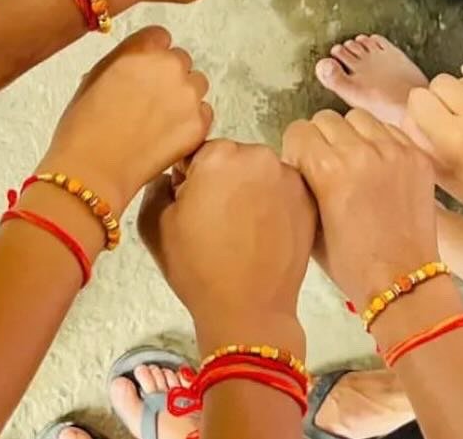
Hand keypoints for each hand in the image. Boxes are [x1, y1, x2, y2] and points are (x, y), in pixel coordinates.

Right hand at [40, 26, 212, 211]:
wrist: (91, 170)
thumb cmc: (84, 128)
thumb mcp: (94, 77)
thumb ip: (123, 59)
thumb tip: (137, 59)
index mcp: (142, 50)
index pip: (160, 37)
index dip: (151, 56)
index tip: (145, 71)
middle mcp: (169, 66)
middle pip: (180, 60)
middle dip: (168, 76)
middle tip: (149, 101)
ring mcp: (187, 95)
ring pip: (196, 85)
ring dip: (183, 97)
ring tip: (158, 120)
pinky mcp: (198, 123)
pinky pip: (204, 113)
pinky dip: (191, 122)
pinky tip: (167, 135)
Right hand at [138, 141, 313, 346]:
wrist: (248, 310)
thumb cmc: (198, 269)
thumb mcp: (154, 225)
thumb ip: (156, 185)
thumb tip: (170, 176)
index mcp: (218, 155)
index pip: (198, 153)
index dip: (190, 179)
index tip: (193, 205)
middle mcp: (258, 155)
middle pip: (232, 158)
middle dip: (223, 180)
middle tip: (217, 219)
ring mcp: (288, 175)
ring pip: (259, 172)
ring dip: (250, 189)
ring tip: (242, 229)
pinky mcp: (308, 197)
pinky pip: (283, 189)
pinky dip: (274, 203)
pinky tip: (263, 232)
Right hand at [282, 109, 436, 306]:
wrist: (403, 280)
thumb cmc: (350, 263)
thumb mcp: (309, 225)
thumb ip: (302, 184)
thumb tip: (300, 160)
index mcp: (328, 169)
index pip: (299, 130)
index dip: (296, 150)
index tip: (302, 167)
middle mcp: (361, 151)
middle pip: (326, 118)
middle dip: (321, 139)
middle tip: (328, 165)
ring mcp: (393, 150)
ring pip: (359, 118)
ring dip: (351, 135)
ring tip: (356, 163)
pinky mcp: (416, 155)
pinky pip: (389, 130)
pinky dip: (379, 142)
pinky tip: (380, 168)